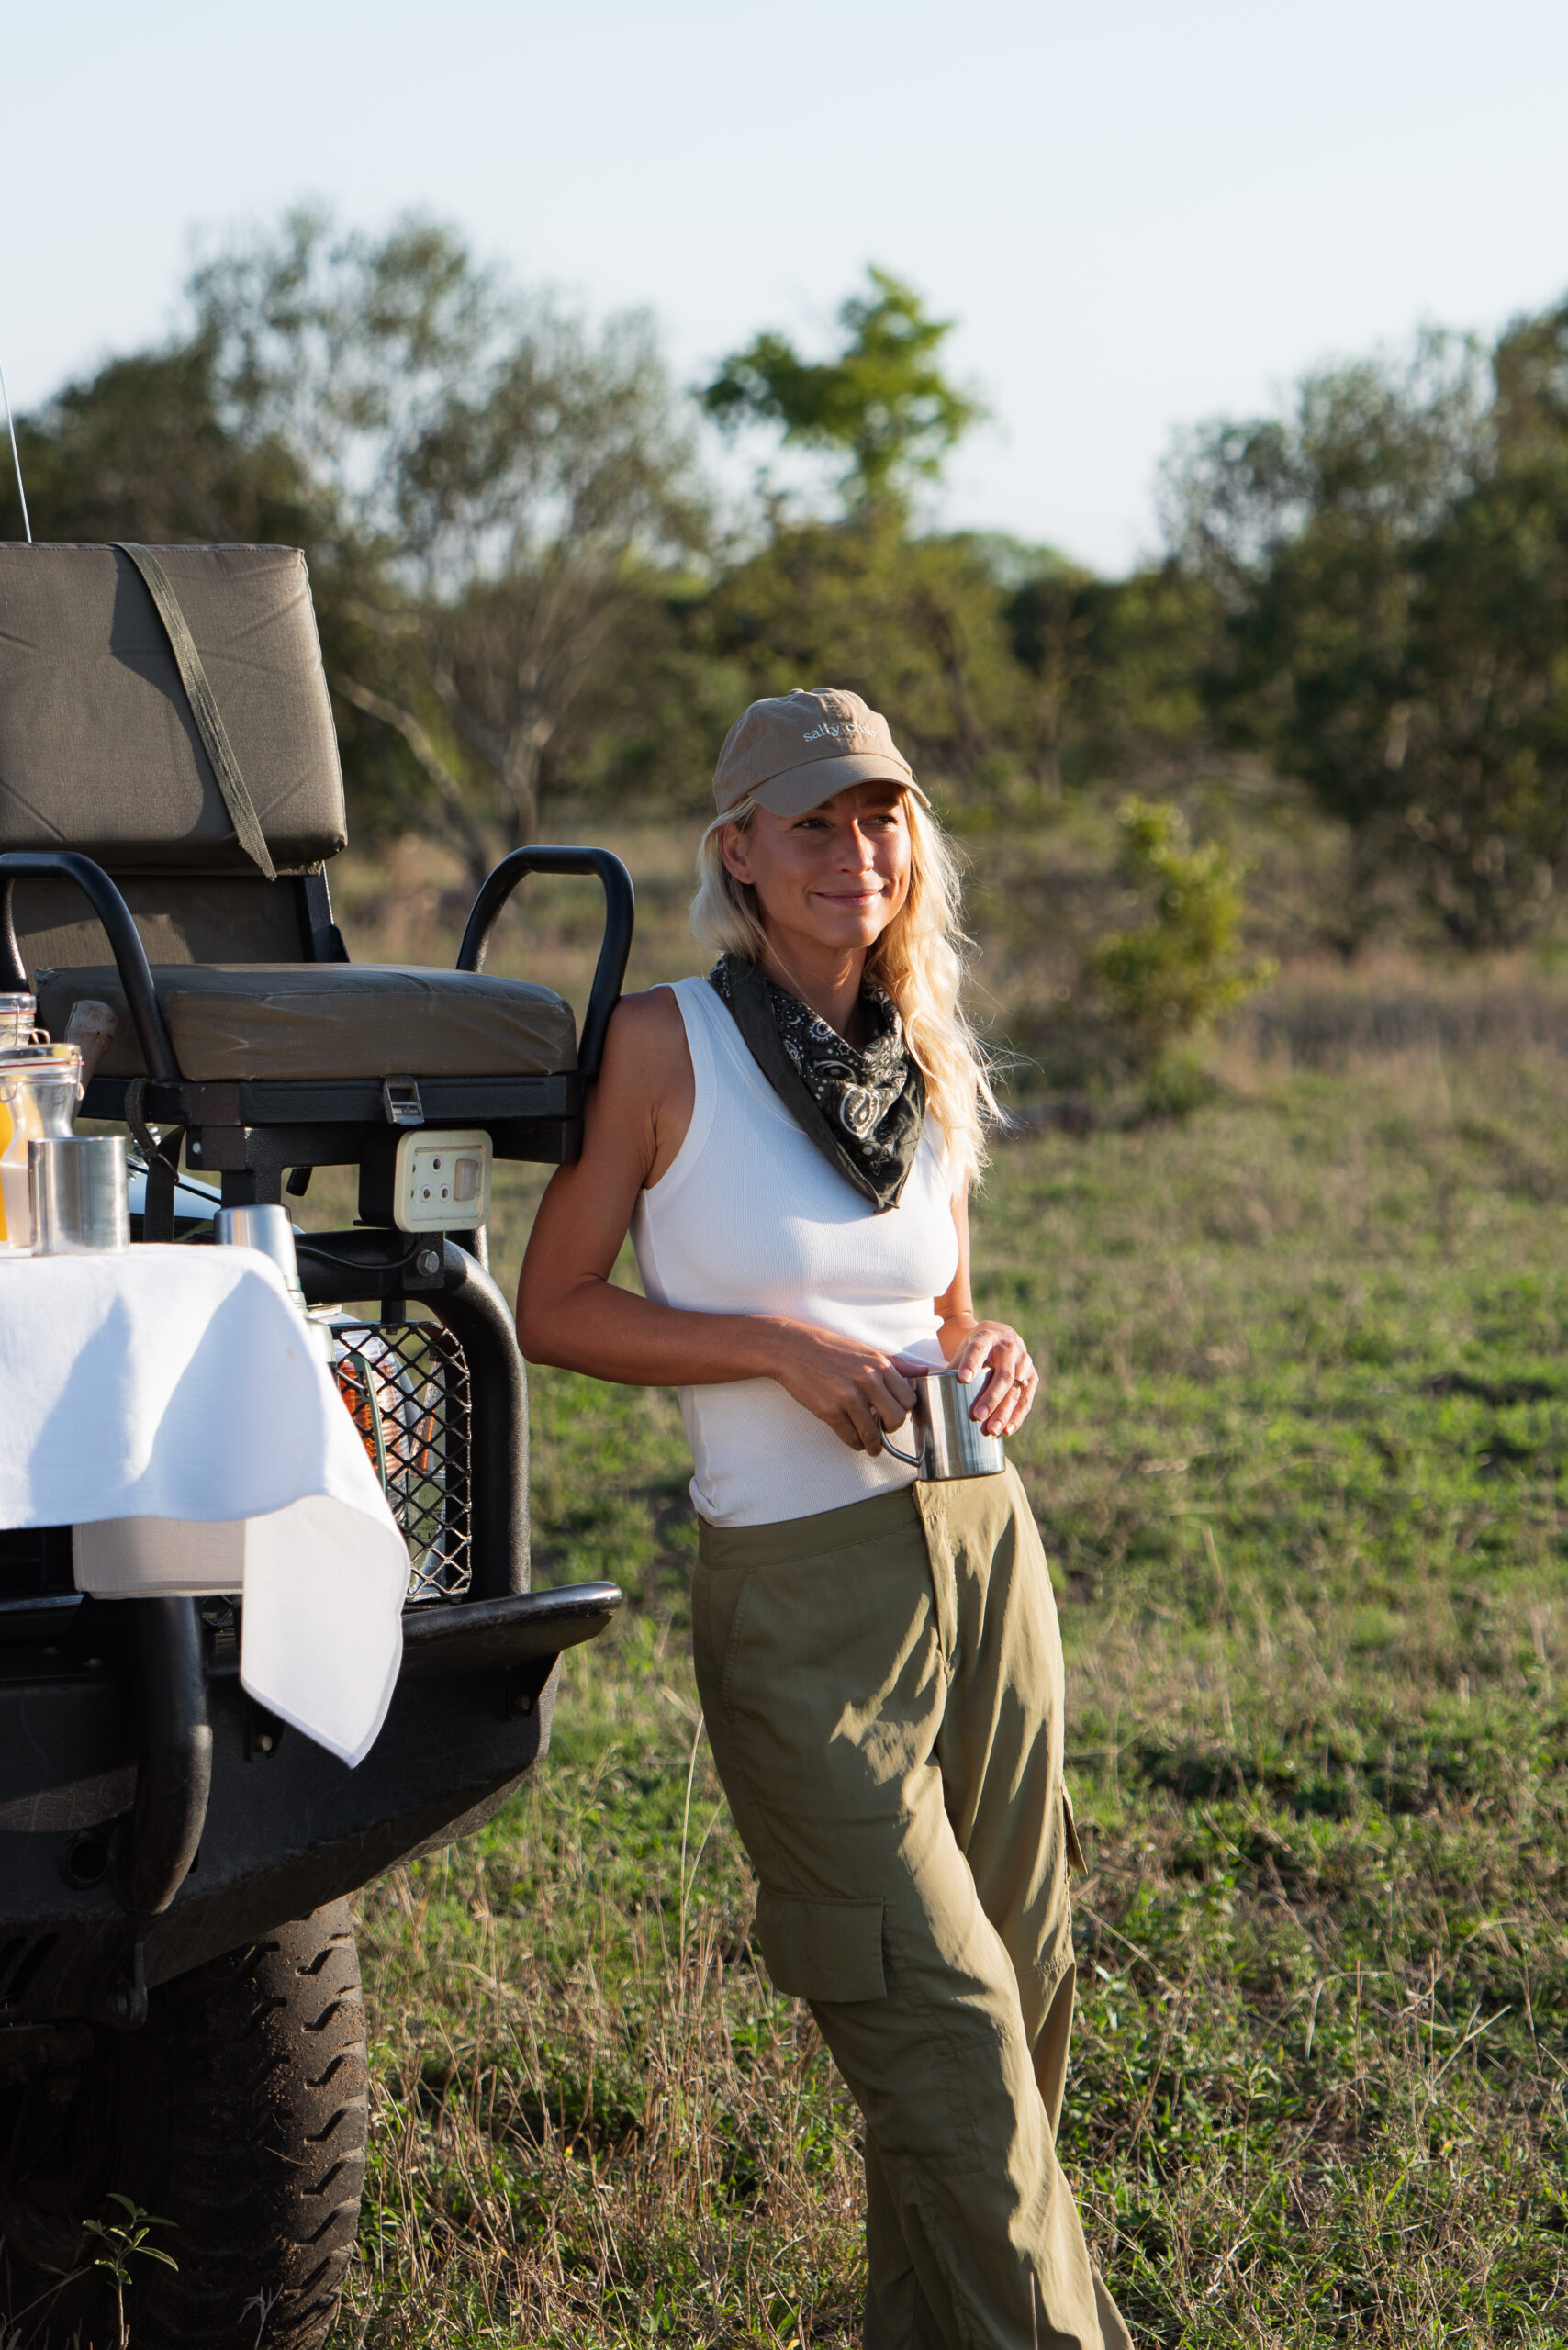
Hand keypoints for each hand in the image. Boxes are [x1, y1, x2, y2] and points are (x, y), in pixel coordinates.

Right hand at [765, 1322, 918, 1455]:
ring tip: (871, 1447)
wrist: (792, 1349)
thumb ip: (896, 1364)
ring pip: (872, 1434)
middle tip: (884, 1430)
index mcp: (879, 1365)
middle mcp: (867, 1380)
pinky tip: (854, 1441)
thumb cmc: (828, 1348)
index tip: (896, 1414)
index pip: (909, 1398)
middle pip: (896, 1419)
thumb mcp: (865, 1350)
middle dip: (891, 1429)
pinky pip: (850, 1437)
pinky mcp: (829, 1411)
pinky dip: (854, 1444)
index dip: (904, 1410)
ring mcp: (848, 1397)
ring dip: (873, 1445)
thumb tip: (924, 1371)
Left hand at [946, 1321, 1038, 1437]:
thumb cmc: (975, 1348)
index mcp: (987, 1336)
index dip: (972, 1364)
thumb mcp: (963, 1350)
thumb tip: (930, 1395)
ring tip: (991, 1430)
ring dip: (1004, 1411)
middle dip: (990, 1398)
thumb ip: (951, 1370)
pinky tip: (1007, 1430)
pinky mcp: (1032, 1375)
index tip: (963, 1379)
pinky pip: (1026, 1397)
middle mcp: (1009, 1347)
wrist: (1000, 1335)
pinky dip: (1017, 1415)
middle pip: (1002, 1374)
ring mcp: (1023, 1361)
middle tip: (977, 1416)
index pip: (978, 1349)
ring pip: (1015, 1389)